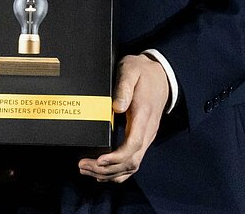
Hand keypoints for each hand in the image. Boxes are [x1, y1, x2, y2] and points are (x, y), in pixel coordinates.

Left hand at [78, 54, 168, 182]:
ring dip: (110, 173)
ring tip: (87, 170)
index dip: (116, 156)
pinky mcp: (143, 139)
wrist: (161, 76)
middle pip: (131, 161)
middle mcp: (148, 131)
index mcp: (143, 116)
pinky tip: (102, 173)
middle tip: (83, 166)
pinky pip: (133, 162)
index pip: (134, 144)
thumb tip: (117, 106)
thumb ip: (124, 87)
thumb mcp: (131, 71)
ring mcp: (147, 137)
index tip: (99, 159)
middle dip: (106, 168)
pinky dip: (118, 172)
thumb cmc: (142, 72)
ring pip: (132, 165)